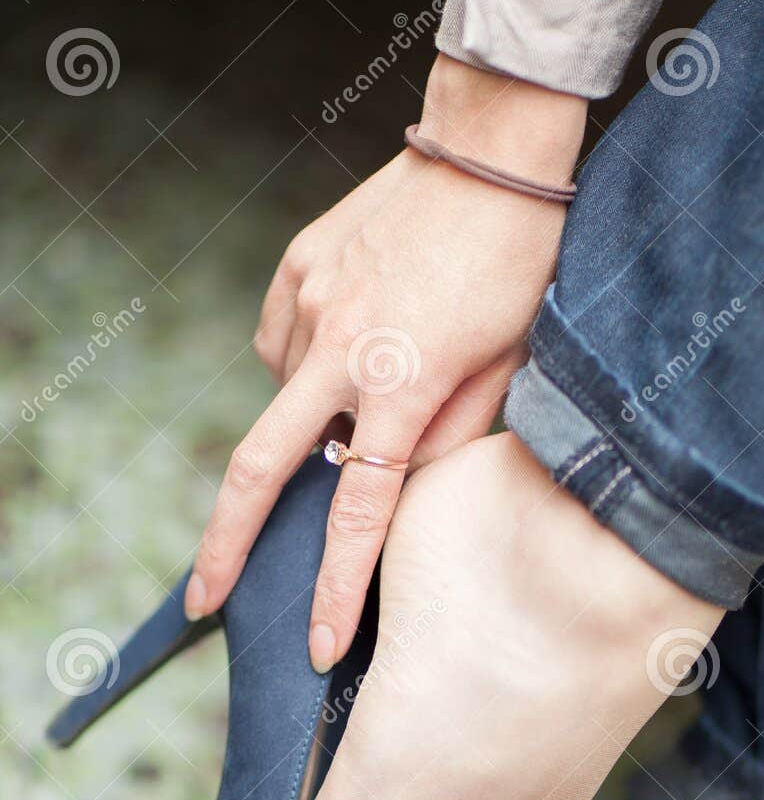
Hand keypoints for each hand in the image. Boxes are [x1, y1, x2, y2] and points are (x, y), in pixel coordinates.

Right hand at [184, 57, 586, 671]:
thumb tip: (407, 491)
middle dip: (227, 546)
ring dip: (306, 426)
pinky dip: (305, 368)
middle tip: (206, 598)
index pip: (358, 515)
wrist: (492, 153)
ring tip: (367, 393)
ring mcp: (312, 305)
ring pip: (281, 400)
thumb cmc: (520, 268)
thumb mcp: (509, 370)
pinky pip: (283, 345)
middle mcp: (344, 352)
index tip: (319, 646)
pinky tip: (348, 349)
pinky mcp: (298, 268)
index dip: (336, 589)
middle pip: (261, 469)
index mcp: (405, 388)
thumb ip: (454, 441)